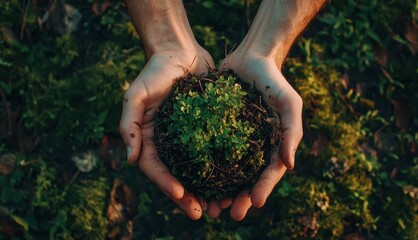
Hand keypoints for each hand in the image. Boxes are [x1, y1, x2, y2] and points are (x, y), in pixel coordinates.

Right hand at [119, 47, 213, 219]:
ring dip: (206, 190)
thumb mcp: (136, 94)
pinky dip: (221, 170)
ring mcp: (188, 139)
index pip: (155, 168)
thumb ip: (129, 125)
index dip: (166, 183)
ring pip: (196, 171)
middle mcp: (168, 144)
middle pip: (177, 176)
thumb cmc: (155, 71)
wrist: (181, 52)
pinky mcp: (207, 131)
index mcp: (149, 139)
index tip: (182, 194)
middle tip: (202, 213)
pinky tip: (234, 182)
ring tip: (220, 206)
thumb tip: (129, 160)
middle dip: (187, 196)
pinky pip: (213, 154)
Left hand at [216, 50, 303, 220]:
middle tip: (229, 214)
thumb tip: (289, 165)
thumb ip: (292, 132)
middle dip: (240, 198)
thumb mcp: (289, 103)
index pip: (269, 173)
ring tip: (210, 208)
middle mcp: (253, 148)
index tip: (254, 203)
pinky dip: (203, 169)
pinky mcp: (216, 131)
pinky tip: (194, 181)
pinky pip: (209, 153)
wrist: (250, 59)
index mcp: (273, 145)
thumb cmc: (274, 81)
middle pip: (247, 179)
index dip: (263, 189)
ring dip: (220, 192)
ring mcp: (234, 141)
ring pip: (227, 172)